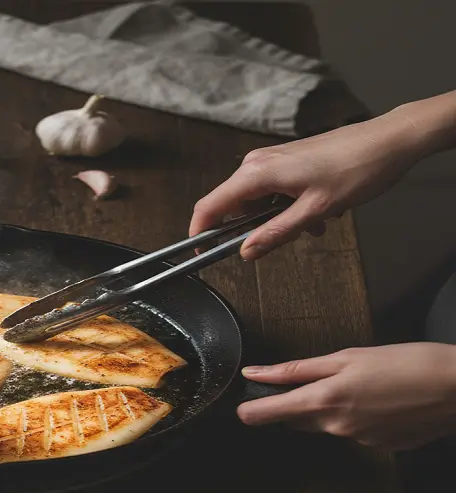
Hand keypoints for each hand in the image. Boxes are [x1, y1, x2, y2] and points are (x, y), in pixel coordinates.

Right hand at [190, 112, 424, 259]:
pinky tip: (316, 215)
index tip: (202, 255)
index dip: (200, 234)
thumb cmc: (357, 170)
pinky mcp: (285, 160)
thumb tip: (246, 252)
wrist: (389, 140)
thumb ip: (275, 233)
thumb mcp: (315, 211)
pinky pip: (272, 192)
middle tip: (280, 243)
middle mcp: (257, 164)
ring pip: (256, 202)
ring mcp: (271, 160)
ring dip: (276, 221)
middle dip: (252, 231)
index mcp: (256, 174)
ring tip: (312, 227)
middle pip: (233, 207)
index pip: (209, 206)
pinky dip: (287, 208)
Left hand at [238, 343, 455, 450]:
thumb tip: (257, 373)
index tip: (241, 407)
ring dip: (332, 408)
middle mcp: (337, 427)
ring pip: (327, 425)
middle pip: (297, 420)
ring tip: (364, 386)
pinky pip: (354, 431)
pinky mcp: (379, 447)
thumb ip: (297, 369)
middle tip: (318, 382)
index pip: (269, 414)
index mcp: (325, 399)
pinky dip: (359, 417)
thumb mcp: (348, 357)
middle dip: (297, 404)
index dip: (251, 411)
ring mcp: (358, 440)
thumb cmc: (408, 363)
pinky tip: (381, 402)